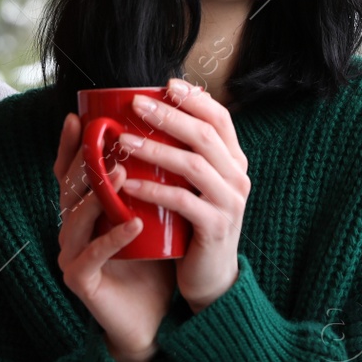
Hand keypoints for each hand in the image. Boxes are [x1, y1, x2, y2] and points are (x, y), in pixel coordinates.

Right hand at [54, 112, 174, 361]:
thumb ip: (150, 183)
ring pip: (74, 218)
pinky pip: (93, 254)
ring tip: (119, 170)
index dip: (72, 146)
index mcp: (85, 211)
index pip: (72, 173)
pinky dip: (113, 237)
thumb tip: (172, 136)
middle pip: (68, 188)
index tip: (80, 117)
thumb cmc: (152, 264)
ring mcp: (71, 254)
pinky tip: (135, 222)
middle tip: (102, 136)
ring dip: (96, 192)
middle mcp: (71, 229)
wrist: (152, 318)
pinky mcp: (80, 279)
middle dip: (83, 160)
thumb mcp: (152, 216)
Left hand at [118, 79, 248, 310]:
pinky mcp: (215, 227)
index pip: (220, 118)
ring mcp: (230, 202)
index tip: (166, 84)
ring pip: (193, 165)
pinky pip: (182, 201)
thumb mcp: (194, 185)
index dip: (194, 98)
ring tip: (123, 141)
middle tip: (135, 104)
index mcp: (234, 161)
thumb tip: (151, 113)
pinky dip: (152, 190)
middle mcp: (238, 177)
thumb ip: (184, 154)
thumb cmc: (194, 225)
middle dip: (169, 116)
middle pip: (204, 136)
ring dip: (155, 150)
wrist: (210, 278)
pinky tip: (127, 184)